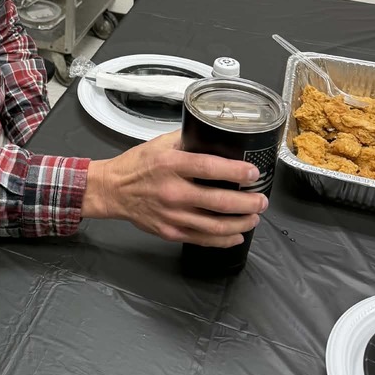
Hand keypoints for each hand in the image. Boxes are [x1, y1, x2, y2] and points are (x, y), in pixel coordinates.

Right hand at [82, 130, 267, 247]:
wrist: (112, 191)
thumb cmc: (135, 166)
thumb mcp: (159, 144)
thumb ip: (186, 140)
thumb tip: (213, 135)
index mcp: (171, 165)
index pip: (210, 168)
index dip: (237, 171)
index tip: (253, 173)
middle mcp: (173, 192)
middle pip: (220, 201)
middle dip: (248, 203)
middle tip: (261, 200)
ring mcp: (172, 215)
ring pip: (216, 225)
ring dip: (241, 223)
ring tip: (254, 217)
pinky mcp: (170, 232)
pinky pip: (203, 240)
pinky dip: (224, 240)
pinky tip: (237, 235)